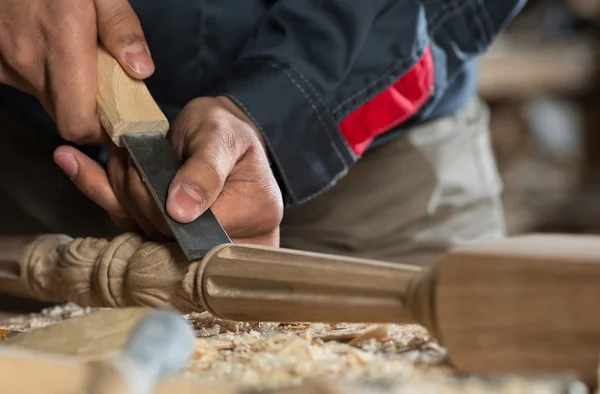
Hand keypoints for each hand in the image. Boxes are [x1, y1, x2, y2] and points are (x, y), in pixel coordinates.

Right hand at [0, 0, 153, 143]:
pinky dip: (41, 75)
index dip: (98, 131)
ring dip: (65, 91)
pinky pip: (24, 82)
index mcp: (63, 43)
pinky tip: (49, 52)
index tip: (115, 121)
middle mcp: (30, 59)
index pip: (77, 123)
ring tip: (76, 61)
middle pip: (64, 117)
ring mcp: (8, 61)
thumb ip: (122, 29)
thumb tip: (141, 70)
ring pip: (45, 99)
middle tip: (104, 90)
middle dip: (87, 112)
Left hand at [54, 97, 283, 246]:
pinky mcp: (168, 235)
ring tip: (118, 154)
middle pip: (167, 234)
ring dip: (121, 188)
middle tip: (127, 152)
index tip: (141, 163)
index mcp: (254, 213)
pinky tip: (74, 163)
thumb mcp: (221, 136)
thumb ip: (205, 170)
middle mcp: (229, 237)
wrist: (216, 132)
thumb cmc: (226, 129)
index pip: (196, 227)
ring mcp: (197, 241)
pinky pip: (131, 225)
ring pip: (144, 232)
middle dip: (138, 192)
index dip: (161, 199)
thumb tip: (181, 212)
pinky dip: (98, 191)